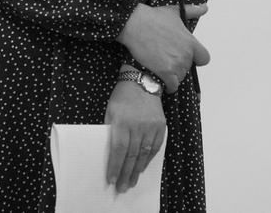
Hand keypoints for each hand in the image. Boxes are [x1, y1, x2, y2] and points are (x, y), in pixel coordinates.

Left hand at [104, 75, 165, 192]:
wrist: (143, 82)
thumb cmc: (122, 97)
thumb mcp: (110, 112)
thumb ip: (110, 131)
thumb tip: (110, 152)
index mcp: (122, 122)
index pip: (118, 150)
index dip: (115, 167)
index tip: (111, 180)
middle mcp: (137, 126)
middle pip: (131, 155)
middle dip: (126, 174)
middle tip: (122, 188)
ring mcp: (151, 126)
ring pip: (143, 154)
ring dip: (137, 170)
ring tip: (132, 182)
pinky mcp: (161, 126)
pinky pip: (155, 147)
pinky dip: (148, 159)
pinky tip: (142, 167)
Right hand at [116, 3, 209, 92]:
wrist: (135, 24)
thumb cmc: (154, 17)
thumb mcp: (175, 12)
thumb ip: (192, 11)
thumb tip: (205, 7)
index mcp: (190, 42)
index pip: (204, 58)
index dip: (196, 59)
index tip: (186, 56)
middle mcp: (186, 55)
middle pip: (188, 68)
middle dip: (179, 65)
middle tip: (166, 58)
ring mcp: (176, 65)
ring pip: (179, 78)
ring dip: (172, 75)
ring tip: (160, 66)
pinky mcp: (165, 73)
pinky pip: (172, 86)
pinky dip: (168, 85)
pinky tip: (160, 78)